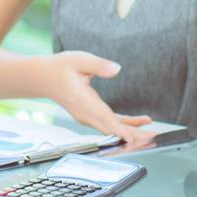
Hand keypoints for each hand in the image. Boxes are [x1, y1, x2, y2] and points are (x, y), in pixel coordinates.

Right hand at [34, 51, 153, 145]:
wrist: (44, 77)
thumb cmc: (61, 67)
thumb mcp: (79, 59)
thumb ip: (98, 64)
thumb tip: (117, 69)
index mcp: (82, 100)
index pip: (103, 117)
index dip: (118, 128)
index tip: (132, 137)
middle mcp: (85, 113)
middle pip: (111, 128)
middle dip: (132, 135)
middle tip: (152, 137)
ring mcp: (87, 117)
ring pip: (111, 129)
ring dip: (131, 132)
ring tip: (151, 133)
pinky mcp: (90, 116)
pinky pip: (109, 123)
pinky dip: (124, 125)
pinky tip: (141, 122)